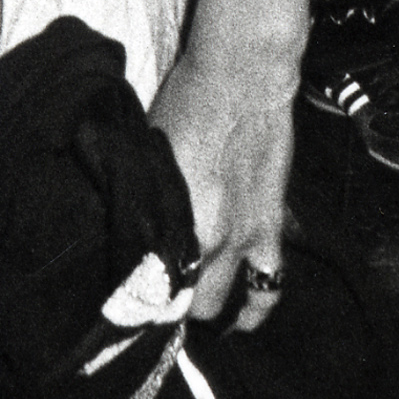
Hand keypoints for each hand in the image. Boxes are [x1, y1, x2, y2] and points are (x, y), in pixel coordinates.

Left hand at [148, 42, 297, 334]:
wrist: (241, 79)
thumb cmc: (184, 105)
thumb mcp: (148, 155)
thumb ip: (144, 200)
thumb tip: (129, 228)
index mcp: (165, 220)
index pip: (145, 284)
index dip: (135, 301)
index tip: (127, 304)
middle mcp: (201, 240)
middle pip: (178, 304)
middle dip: (167, 308)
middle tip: (158, 299)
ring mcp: (241, 240)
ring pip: (220, 306)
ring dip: (208, 312)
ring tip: (198, 314)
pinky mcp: (271, 229)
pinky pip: (270, 288)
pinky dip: (257, 309)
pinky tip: (247, 319)